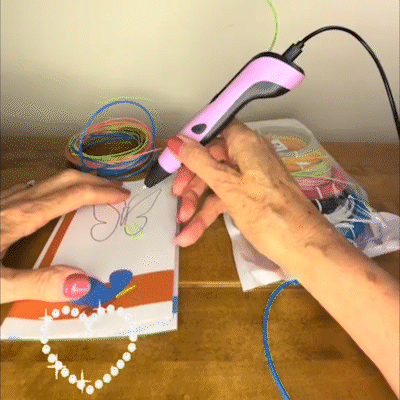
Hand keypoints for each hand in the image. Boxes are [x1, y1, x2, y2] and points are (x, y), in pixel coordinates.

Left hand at [0, 169, 130, 303]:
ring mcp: (5, 200)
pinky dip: (57, 189)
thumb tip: (84, 282)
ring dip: (78, 183)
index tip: (124, 196)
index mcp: (21, 216)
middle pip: (65, 179)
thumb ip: (38, 285)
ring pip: (49, 181)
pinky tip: (56, 201)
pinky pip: (34, 188)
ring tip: (95, 193)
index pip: (72, 195)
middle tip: (118, 190)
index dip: (102, 193)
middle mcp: (16, 201)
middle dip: (96, 181)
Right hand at [169, 119, 336, 265]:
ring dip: (197, 203)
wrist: (302, 246)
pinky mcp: (251, 197)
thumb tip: (176, 141)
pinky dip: (209, 215)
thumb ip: (199, 161)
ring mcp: (250, 177)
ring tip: (182, 222)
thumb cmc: (268, 213)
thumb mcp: (227, 185)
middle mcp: (249, 155)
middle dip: (192, 181)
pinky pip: (225, 199)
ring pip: (216, 183)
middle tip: (176, 197)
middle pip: (211, 159)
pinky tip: (191, 234)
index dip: (192, 140)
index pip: (214, 129)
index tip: (174, 156)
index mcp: (246, 143)